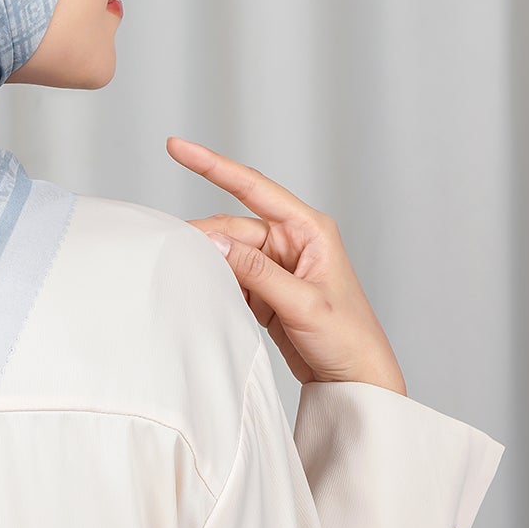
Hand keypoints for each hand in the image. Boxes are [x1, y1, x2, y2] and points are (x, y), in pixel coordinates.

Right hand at [165, 137, 406, 392]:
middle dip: (204, 238)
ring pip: (228, 252)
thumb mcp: (303, 303)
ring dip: (208, 262)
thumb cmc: (348, 337)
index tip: (177, 148)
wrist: (356, 379)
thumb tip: (214, 243)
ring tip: (185, 275)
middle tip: (172, 252)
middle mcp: (292, 241)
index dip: (212, 165)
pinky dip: (215, 282)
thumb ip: (257, 272)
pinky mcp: (266, 290)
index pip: (253, 188)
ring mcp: (277, 265)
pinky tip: (202, 291)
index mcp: (309, 230)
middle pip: (232, 227)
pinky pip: (230, 276)